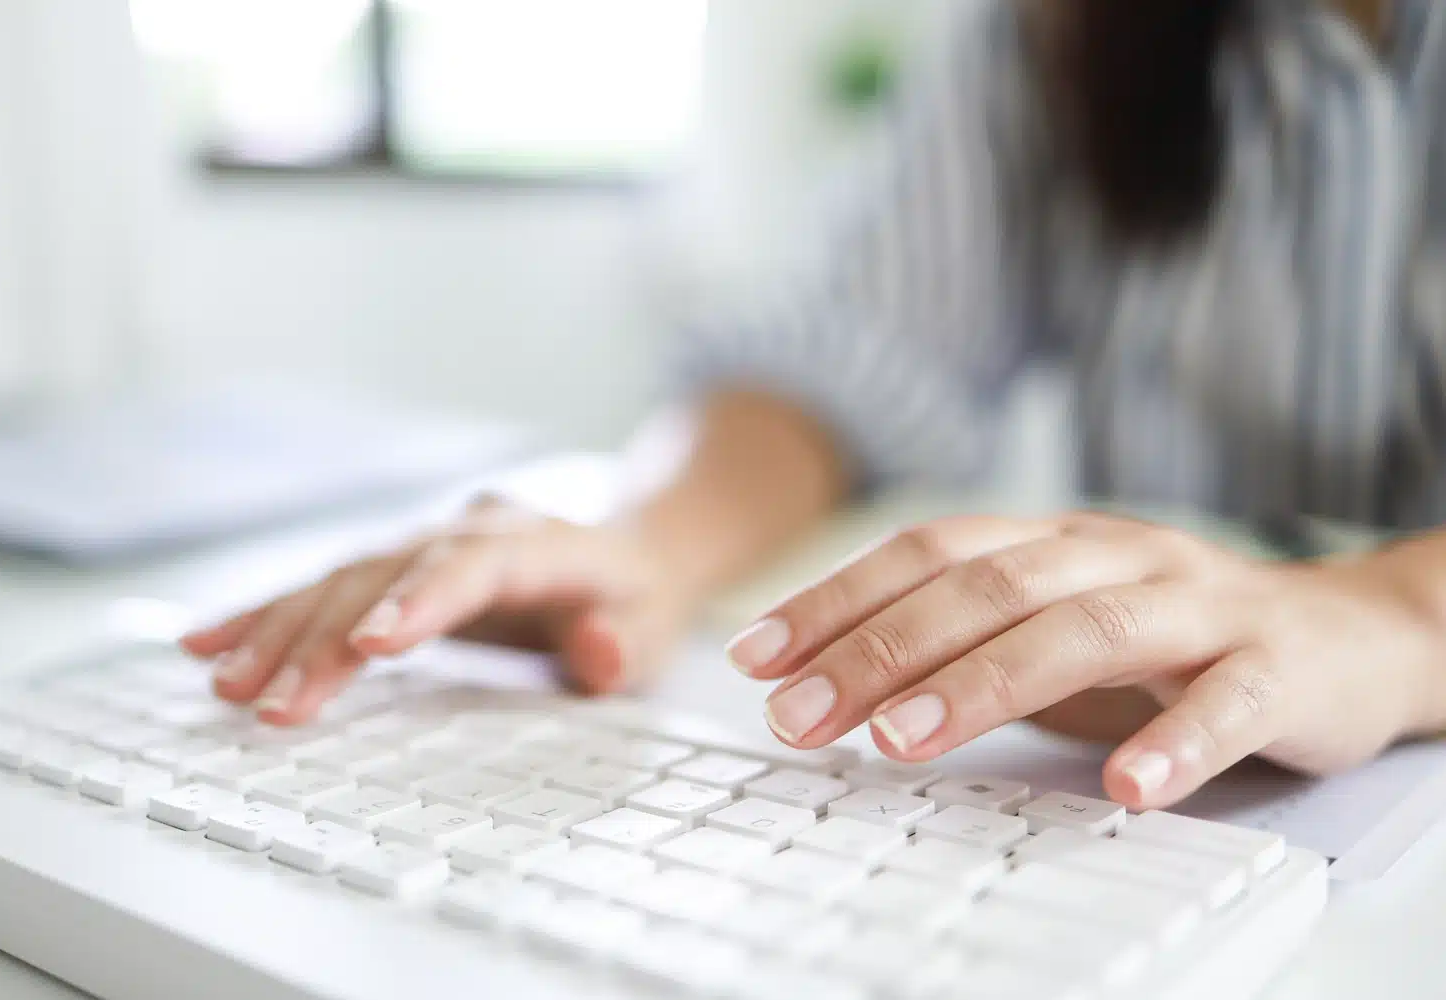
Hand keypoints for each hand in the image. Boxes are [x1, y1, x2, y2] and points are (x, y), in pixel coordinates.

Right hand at [181, 502, 696, 724]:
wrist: (621, 555)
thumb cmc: (632, 602)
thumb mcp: (652, 630)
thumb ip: (624, 644)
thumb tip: (598, 652)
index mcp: (538, 542)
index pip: (472, 566)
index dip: (419, 602)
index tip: (369, 646)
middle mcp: (468, 532)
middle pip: (387, 577)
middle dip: (324, 639)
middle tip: (270, 701)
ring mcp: (425, 545)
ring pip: (341, 579)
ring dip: (279, 630)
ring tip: (223, 679)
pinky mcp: (393, 568)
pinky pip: (323, 588)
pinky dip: (267, 615)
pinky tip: (209, 640)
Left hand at [725, 513, 1445, 808]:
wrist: (1348, 633)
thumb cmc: (1173, 637)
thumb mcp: (1057, 625)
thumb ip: (970, 642)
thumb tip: (840, 682)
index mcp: (1054, 542)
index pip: (928, 553)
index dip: (837, 598)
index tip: (755, 655)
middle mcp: (1114, 556)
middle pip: (984, 589)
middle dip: (878, 651)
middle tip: (796, 715)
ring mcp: (1197, 604)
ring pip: (1083, 631)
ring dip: (982, 685)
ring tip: (903, 740)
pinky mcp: (1277, 665)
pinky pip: (1224, 703)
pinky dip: (1173, 741)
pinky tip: (1124, 786)